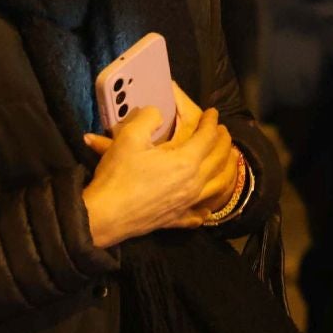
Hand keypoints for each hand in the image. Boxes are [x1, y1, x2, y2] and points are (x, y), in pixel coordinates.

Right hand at [82, 86, 239, 246]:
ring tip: (228, 160)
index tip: (213, 112)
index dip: (211, 121)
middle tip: (223, 131)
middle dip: (224, 142)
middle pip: (219, 159)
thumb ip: (149, 117)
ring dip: (227, 170)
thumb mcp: (130, 136)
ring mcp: (187, 204)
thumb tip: (158, 113)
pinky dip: (206, 209)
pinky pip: (198, 215)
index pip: (207, 136)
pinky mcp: (176, 220)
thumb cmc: (118, 174)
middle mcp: (194, 183)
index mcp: (186, 161)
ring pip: (218, 186)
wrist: (103, 216)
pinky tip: (206, 209)